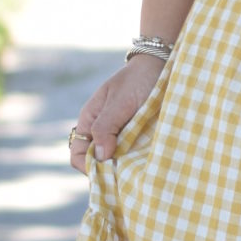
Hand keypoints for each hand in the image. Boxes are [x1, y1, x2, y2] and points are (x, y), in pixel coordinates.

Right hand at [68, 55, 163, 174]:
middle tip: (129, 175)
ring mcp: (120, 134)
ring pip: (116, 161)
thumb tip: (99, 157)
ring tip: (141, 169)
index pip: (78, 155)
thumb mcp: (120, 102)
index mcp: (90, 121)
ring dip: (126, 167)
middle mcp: (102, 131)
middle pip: (97, 162)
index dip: (89, 168)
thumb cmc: (137, 79)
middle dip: (110, 171)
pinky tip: (149, 161)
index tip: (110, 173)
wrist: (162, 65)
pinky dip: (138, 160)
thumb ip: (106, 127)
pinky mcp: (137, 136)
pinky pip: (132, 155)